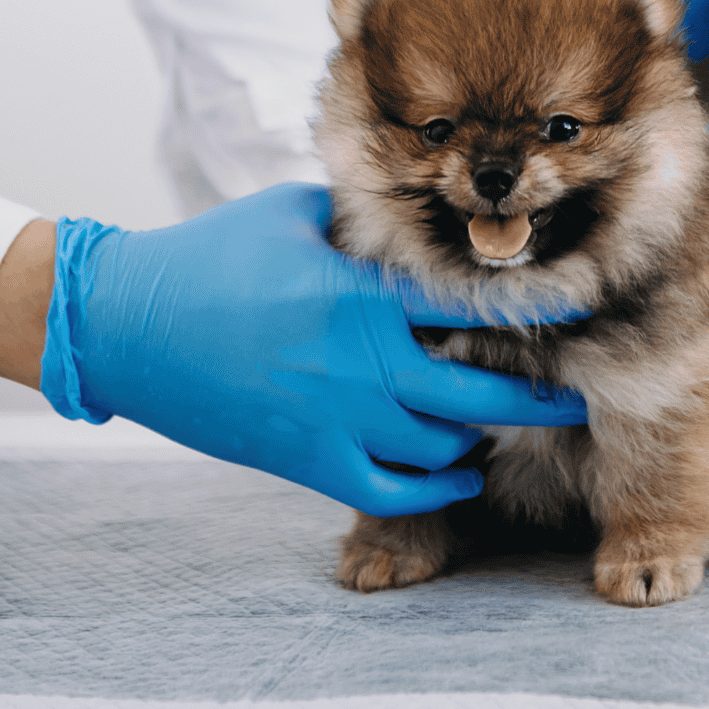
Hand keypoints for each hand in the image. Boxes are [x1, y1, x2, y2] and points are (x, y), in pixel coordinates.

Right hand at [41, 183, 586, 514]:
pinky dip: (433, 490)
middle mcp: (361, 363)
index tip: (581, 311)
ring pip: (439, 450)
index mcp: (363, 297)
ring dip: (477, 438)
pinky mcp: (306, 461)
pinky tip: (459, 474)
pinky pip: (388, 492)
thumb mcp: (292, 216)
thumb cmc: (209, 257)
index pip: (472, 307)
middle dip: (536, 399)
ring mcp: (335, 420)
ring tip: (496, 423)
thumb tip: (407, 215)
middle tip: (572, 396)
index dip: (535, 311)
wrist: (127, 324)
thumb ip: (361, 220)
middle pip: (478, 396)